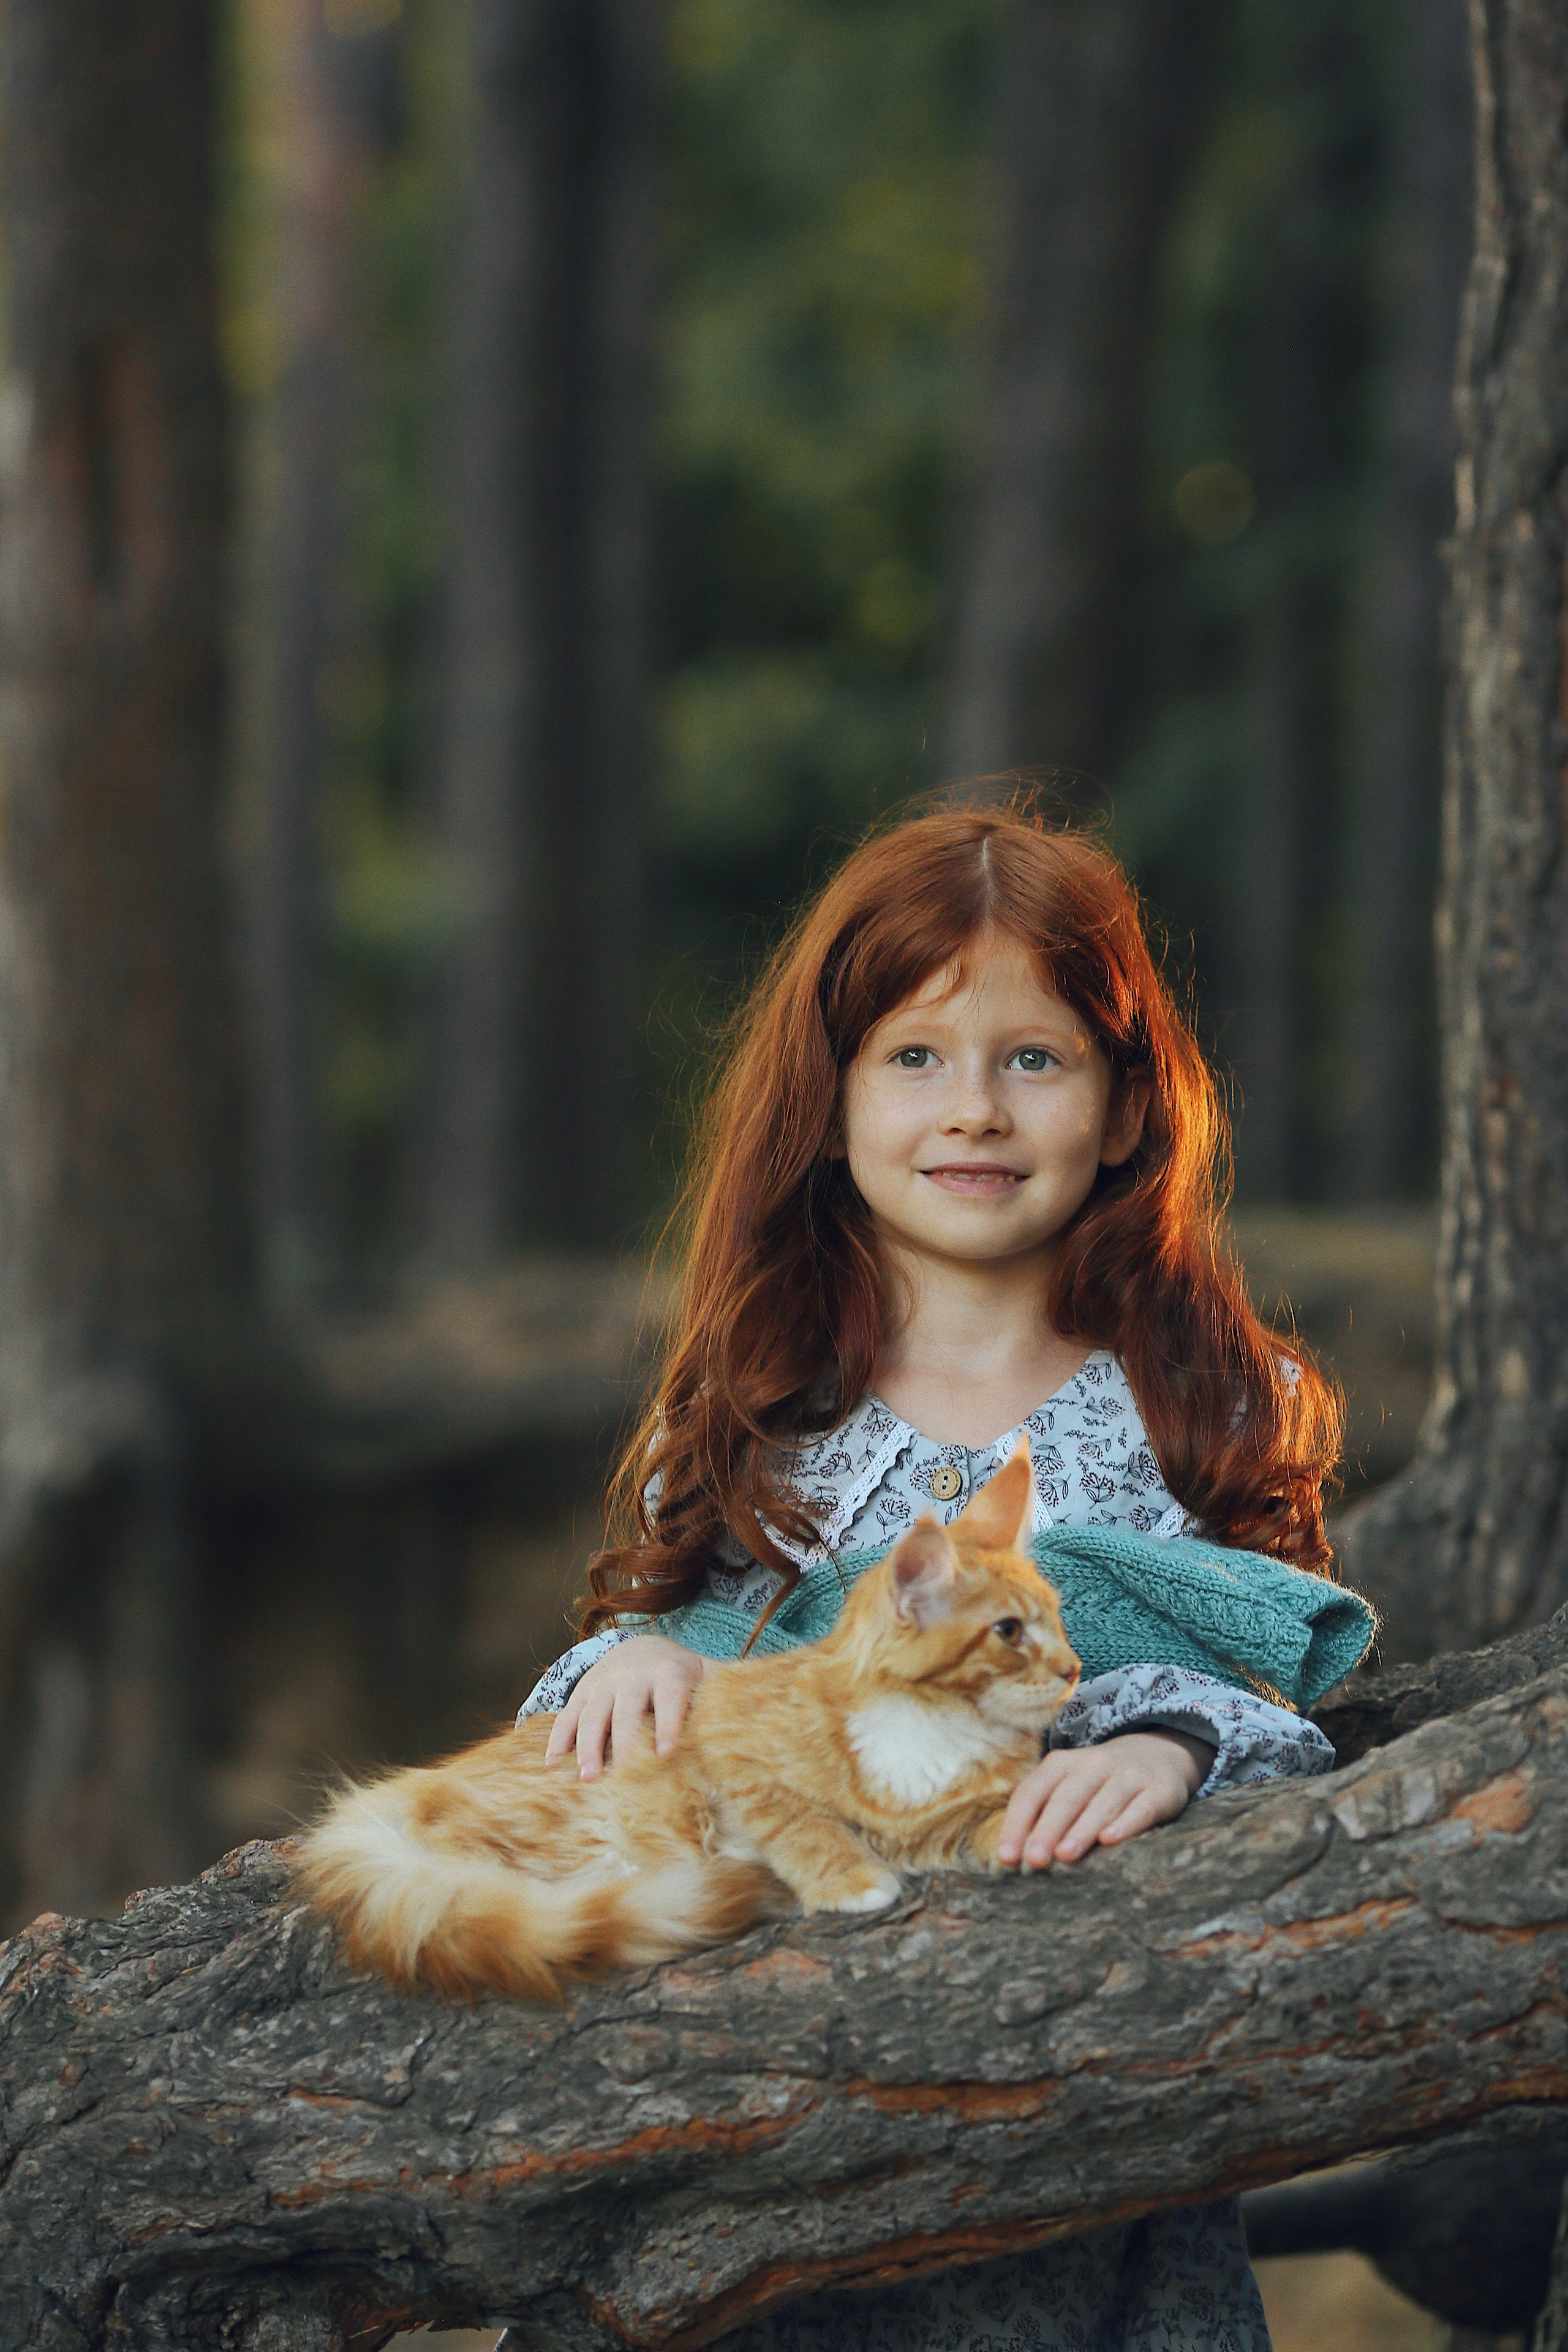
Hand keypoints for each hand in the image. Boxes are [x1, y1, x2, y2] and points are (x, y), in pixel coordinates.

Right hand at [542, 1637, 708, 1778]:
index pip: (668, 1698)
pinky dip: (556, 1740)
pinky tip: (550, 1766)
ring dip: (586, 1748)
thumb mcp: (704, 1674)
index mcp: (667, 1673)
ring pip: (591, 1715)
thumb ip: (724, 1690)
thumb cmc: (680, 1673)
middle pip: (624, 1711)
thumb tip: (761, 1712)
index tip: (667, 1752)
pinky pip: (565, 1716)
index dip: (668, 1723)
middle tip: (622, 1778)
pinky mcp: (581, 1693)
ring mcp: (603, 1685)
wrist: (639, 1645)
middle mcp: (632, 1677)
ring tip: (585, 1779)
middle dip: (623, 1744)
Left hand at [994, 1730, 1213, 1869]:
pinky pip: (1140, 1809)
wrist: (1160, 1753)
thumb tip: (1016, 1855)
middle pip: (1066, 1798)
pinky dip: (1125, 1824)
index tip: (1006, 1857)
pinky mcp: (1159, 1791)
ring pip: (1102, 1804)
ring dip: (1081, 1830)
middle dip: (1048, 1829)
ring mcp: (1128, 1776)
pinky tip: (1110, 1840)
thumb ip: (1044, 1812)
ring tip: (1065, 1856)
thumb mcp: (1070, 1785)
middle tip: (1034, 1860)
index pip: (1033, 1791)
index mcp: (1063, 1763)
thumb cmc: (1100, 1783)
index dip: (1017, 1823)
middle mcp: (1094, 1764)